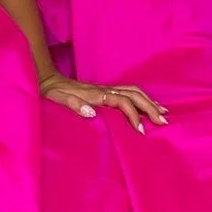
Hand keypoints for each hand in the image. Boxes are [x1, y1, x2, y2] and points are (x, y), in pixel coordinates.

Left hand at [39, 73, 167, 131]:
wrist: (48, 80)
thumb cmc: (54, 93)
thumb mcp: (59, 99)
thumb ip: (74, 105)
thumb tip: (91, 113)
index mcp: (96, 94)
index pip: (122, 102)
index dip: (133, 115)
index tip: (141, 130)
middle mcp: (104, 89)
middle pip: (134, 95)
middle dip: (150, 107)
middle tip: (163, 122)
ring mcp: (106, 89)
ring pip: (134, 91)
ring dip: (149, 101)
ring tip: (163, 113)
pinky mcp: (105, 91)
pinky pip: (128, 92)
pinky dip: (142, 98)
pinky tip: (148, 105)